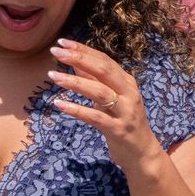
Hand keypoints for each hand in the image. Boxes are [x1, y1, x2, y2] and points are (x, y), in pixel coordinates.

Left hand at [48, 38, 159, 172]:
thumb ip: (95, 81)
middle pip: (104, 70)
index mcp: (127, 82)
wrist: (141, 153)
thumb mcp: (111, 99)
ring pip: (99, 92)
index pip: (104, 60)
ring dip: (75, 82)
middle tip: (56, 52)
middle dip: (79, 58)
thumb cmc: (123, 122)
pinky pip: (95, 117)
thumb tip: (76, 63)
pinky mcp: (118, 130)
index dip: (84, 50)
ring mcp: (125, 112)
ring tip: (53, 76)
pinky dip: (76, 110)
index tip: (62, 42)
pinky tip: (59, 104)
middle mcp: (129, 94)